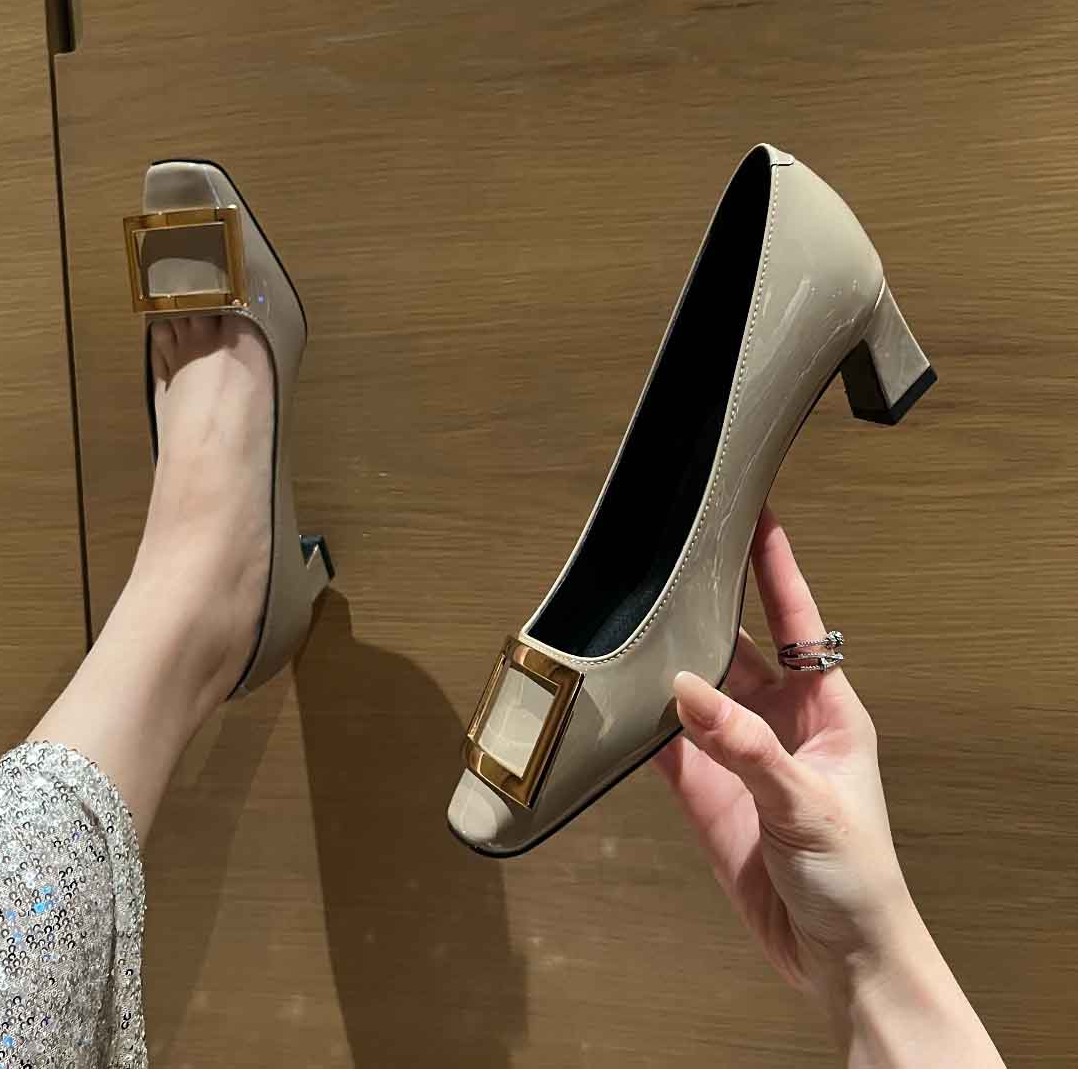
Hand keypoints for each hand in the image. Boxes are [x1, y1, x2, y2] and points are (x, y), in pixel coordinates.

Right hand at [655, 504, 1003, 1066]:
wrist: (835, 959)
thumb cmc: (858, 877)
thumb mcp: (809, 802)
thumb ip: (745, 745)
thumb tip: (686, 690)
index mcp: (827, 708)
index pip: (798, 619)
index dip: (775, 566)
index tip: (755, 515)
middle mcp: (779, 720)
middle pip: (735, 644)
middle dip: (706, 604)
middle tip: (672, 560)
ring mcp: (738, 754)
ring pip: (694, 689)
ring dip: (665, 662)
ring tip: (632, 621)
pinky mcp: (705, 792)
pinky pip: (665, 744)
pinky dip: (640, 724)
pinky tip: (618, 700)